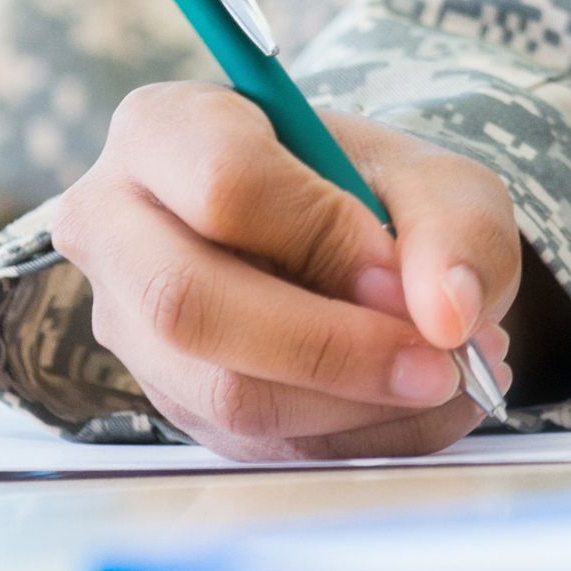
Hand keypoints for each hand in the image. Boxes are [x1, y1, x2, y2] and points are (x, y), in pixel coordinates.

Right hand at [49, 80, 518, 459]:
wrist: (349, 241)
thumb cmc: (375, 191)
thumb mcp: (437, 180)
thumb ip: (454, 229)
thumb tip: (449, 313)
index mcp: (165, 128)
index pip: (225, 184)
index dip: (325, 237)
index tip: (409, 273)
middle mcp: (116, 226)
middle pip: (187, 302)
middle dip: (332, 347)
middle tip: (441, 361)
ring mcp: (129, 325)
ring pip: (221, 390)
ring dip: (355, 402)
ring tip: (448, 376)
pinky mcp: (167, 400)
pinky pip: (252, 441)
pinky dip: (352, 434)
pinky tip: (412, 405)